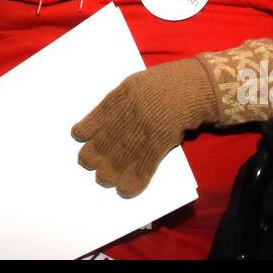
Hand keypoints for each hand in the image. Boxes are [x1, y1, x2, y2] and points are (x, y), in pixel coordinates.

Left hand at [73, 58, 217, 197]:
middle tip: (87, 164)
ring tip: (103, 179)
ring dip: (110, 172)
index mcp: (124, 92)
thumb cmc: (164, 84)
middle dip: (94, 155)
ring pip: (122, 155)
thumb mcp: (136, 82)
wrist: (195, 87)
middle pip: (107, 137)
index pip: (100, 113)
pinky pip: (145, 165)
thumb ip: (120, 100)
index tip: (77, 137)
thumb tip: (101, 123)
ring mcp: (147, 126)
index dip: (87, 127)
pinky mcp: (161, 141)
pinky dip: (134, 180)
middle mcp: (132, 110)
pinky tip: (124, 190)